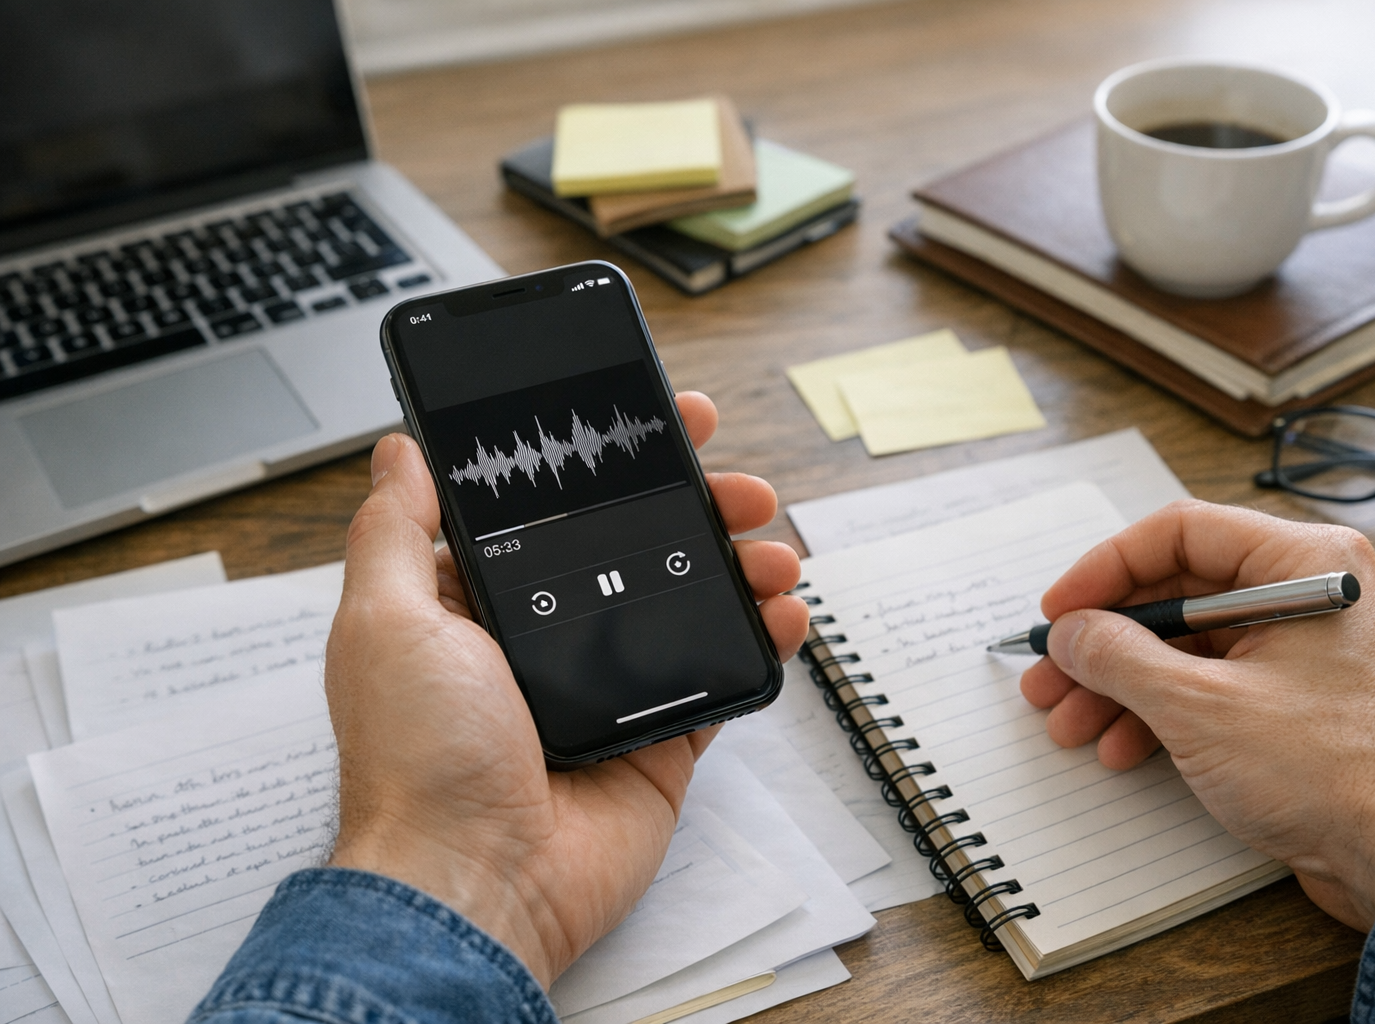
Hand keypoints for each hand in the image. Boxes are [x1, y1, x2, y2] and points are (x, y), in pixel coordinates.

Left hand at [324, 391, 807, 986]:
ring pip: (691, 601)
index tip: (657, 420)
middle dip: (696, 502)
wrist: (476, 882)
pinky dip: (763, 641)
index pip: (553, 507)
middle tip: (739, 484)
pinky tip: (784, 613)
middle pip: (638, 544)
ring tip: (773, 548)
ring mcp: (608, 687)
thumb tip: (400, 450)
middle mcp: (546, 638)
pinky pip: (722, 676)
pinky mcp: (659, 738)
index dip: (608, 459)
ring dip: (741, 563)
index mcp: (480, 603)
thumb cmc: (417, 758)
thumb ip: (395, 530)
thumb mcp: (384, 621)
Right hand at [1017, 500, 1374, 930]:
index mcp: (1310, 563)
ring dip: (1127, 685)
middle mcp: (1321, 594)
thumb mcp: (1200, 706)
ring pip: (1200, 646)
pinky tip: (1127, 748)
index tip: (1059, 612)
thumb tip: (1072, 634)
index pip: (1182, 533)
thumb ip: (1120, 656)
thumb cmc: (1341, 773)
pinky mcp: (1318, 704)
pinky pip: (1228, 686)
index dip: (1105, 570)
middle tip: (1052, 675)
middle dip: (1107, 643)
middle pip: (1185, 594)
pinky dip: (1172, 712)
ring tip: (1073, 724)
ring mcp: (1322, 651)